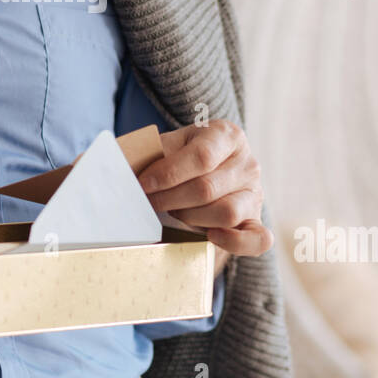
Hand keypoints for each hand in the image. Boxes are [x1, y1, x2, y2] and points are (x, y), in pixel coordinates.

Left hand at [137, 120, 272, 259]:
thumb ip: (149, 154)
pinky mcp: (257, 221)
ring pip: (226, 213)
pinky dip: (234, 242)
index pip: (201, 157)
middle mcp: (248, 163)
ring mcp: (256, 193)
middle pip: (208, 188)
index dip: (167, 174)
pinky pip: (258, 239)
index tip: (142, 185)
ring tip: (174, 213)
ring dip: (191, 218)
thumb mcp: (166, 146)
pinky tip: (210, 236)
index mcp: (226, 135)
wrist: (201, 174)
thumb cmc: (179, 159)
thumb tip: (120, 167)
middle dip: (170, 199)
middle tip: (149, 202)